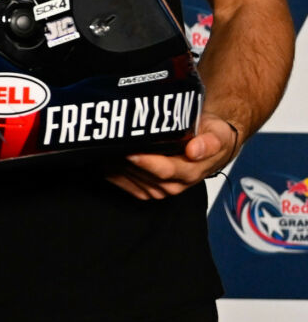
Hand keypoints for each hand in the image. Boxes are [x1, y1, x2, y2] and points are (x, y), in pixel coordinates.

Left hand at [106, 113, 240, 200]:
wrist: (209, 144)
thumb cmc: (210, 136)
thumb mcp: (218, 133)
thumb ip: (210, 142)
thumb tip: (195, 149)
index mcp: (191, 171)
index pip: (165, 170)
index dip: (146, 162)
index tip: (130, 151)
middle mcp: (175, 184)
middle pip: (143, 175)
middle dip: (124, 160)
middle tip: (107, 142)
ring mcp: (160, 188)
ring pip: (131, 179)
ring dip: (115, 164)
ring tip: (103, 145)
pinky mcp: (147, 188)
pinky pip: (125, 183)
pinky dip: (112, 171)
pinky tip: (103, 157)